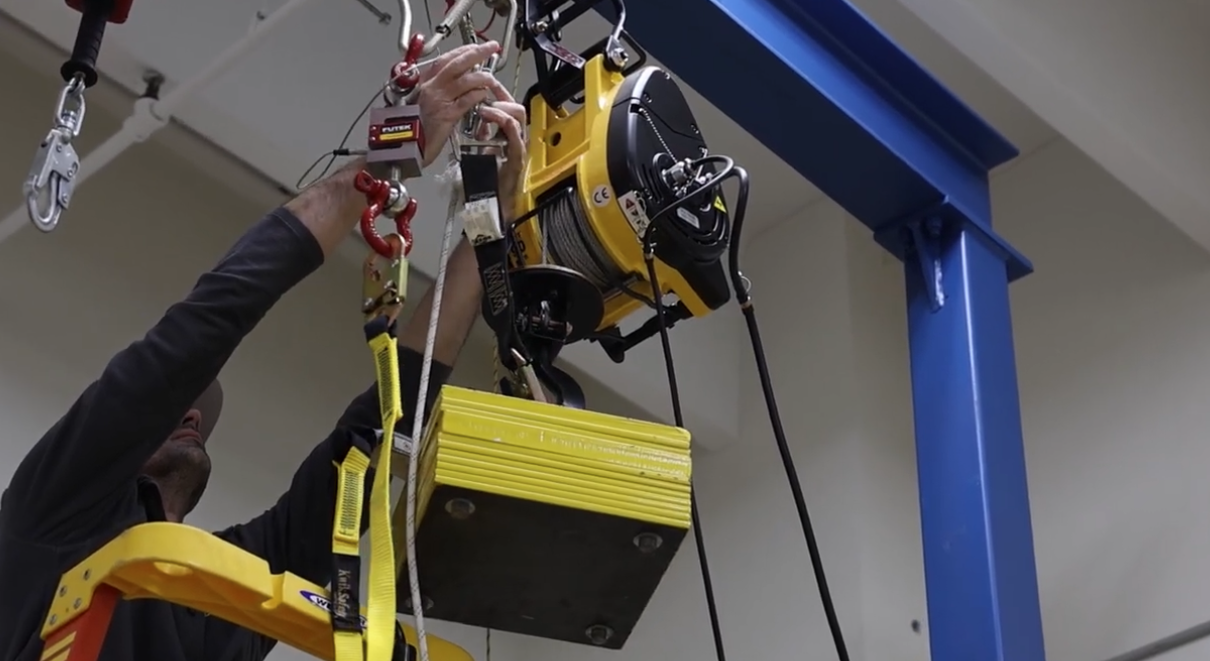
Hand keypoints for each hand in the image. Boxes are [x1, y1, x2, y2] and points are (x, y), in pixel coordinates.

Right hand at [413, 41, 511, 166]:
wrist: (401, 150)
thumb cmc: (410, 132)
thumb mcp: (419, 106)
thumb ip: (434, 94)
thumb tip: (452, 88)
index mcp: (422, 84)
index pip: (444, 60)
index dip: (461, 51)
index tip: (474, 47)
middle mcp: (429, 88)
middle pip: (456, 64)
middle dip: (476, 53)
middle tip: (490, 47)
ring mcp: (437, 100)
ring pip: (463, 80)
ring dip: (481, 76)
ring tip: (491, 76)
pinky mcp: (446, 116)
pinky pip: (466, 101)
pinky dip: (477, 95)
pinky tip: (484, 93)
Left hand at [473, 92, 527, 218]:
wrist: (492, 206)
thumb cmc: (487, 182)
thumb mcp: (481, 150)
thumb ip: (482, 133)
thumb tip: (475, 116)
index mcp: (509, 136)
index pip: (509, 106)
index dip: (498, 92)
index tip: (485, 86)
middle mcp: (517, 139)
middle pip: (517, 107)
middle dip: (501, 98)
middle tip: (484, 99)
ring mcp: (519, 148)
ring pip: (518, 118)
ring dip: (500, 109)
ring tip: (484, 111)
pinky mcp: (518, 160)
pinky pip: (516, 138)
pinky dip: (506, 125)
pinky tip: (495, 120)